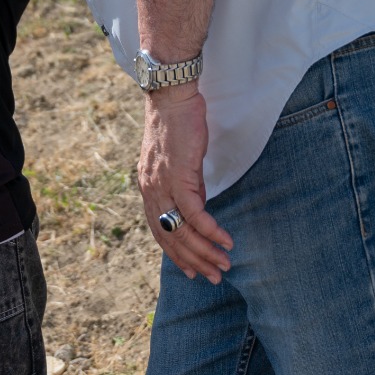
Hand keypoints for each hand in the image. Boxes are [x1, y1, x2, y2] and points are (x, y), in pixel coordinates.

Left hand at [138, 84, 232, 283]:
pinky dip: (212, 231)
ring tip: (224, 265)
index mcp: (148, 188)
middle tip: (213, 277)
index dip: (176, 254)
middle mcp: (151, 191)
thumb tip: (197, 206)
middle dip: (193, 261)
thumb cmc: (177, 124)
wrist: (171, 97)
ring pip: (182, 231)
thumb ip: (183, 184)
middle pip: (170, 237)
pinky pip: (196, 214)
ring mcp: (163, 185)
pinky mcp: (180, 177)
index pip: (159, 231)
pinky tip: (226, 241)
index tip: (192, 269)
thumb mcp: (176, 160)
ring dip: (205, 252)